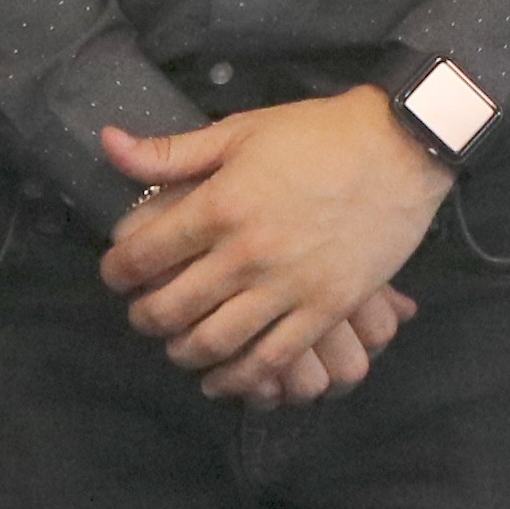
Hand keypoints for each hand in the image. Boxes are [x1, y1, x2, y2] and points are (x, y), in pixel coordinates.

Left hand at [100, 95, 449, 392]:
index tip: (116, 272)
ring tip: (177, 346)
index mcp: (221, 205)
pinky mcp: (326, 307)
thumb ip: (170, 151)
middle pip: (172, 308)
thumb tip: (108, 144)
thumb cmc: (317, 134)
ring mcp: (288, 286)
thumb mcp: (240, 130)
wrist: (401, 147)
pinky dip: (239, 378)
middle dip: (144, 318)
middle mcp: (247, 253)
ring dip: (183, 352)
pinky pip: (273, 359)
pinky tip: (222, 378)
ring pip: (215, 342)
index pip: (143, 255)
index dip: (117, 270)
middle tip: (142, 313)